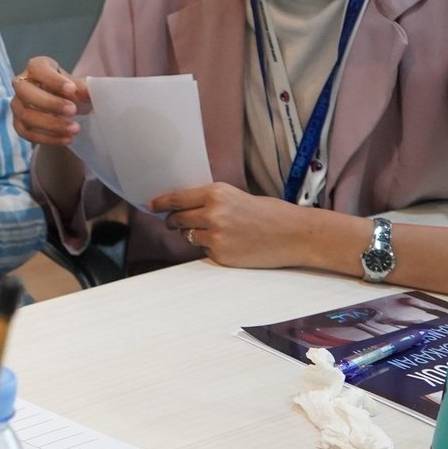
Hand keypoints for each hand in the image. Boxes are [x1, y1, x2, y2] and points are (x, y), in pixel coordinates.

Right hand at [12, 55, 92, 146]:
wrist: (64, 108)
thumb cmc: (70, 91)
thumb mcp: (78, 86)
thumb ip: (83, 88)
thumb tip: (91, 92)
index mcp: (36, 67)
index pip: (37, 69)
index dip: (53, 80)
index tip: (72, 89)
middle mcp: (21, 84)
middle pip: (25, 92)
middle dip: (49, 103)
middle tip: (73, 110)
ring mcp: (17, 105)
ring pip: (25, 114)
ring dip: (50, 124)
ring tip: (75, 129)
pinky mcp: (18, 123)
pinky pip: (26, 132)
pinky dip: (47, 138)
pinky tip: (66, 139)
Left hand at [151, 182, 310, 268]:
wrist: (296, 235)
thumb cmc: (270, 213)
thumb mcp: (237, 196)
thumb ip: (211, 200)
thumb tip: (183, 205)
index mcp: (216, 193)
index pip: (176, 199)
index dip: (160, 203)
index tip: (151, 205)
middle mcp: (212, 213)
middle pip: (177, 219)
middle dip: (173, 221)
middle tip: (173, 222)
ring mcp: (215, 236)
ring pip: (188, 236)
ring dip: (194, 234)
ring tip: (216, 232)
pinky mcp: (220, 255)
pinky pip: (204, 250)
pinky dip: (211, 248)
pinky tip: (231, 244)